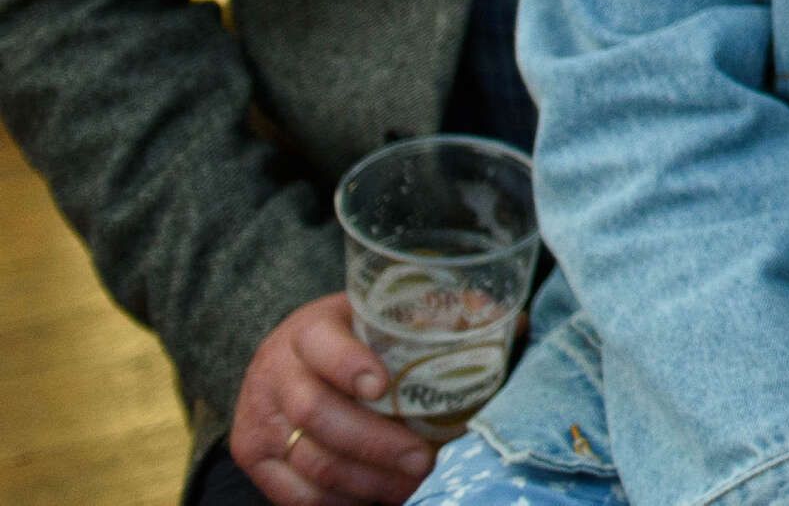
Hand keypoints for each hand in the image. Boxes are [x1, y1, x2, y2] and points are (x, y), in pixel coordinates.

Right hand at [229, 296, 442, 505]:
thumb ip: (439, 320)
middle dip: (376, 443)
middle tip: (423, 459)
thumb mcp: (382, 317)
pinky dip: (340, 502)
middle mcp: (276, 372)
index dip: (350, 365)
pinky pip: (294, 494)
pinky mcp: (252, 456)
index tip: (384, 386)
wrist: (289, 358)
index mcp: (310, 329)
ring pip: (311, 459)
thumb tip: (518, 327)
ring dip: (367, 481)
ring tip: (411, 485)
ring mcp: (259, 418)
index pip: (324, 345)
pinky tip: (377, 498)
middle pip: (319, 413)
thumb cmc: (354, 338)